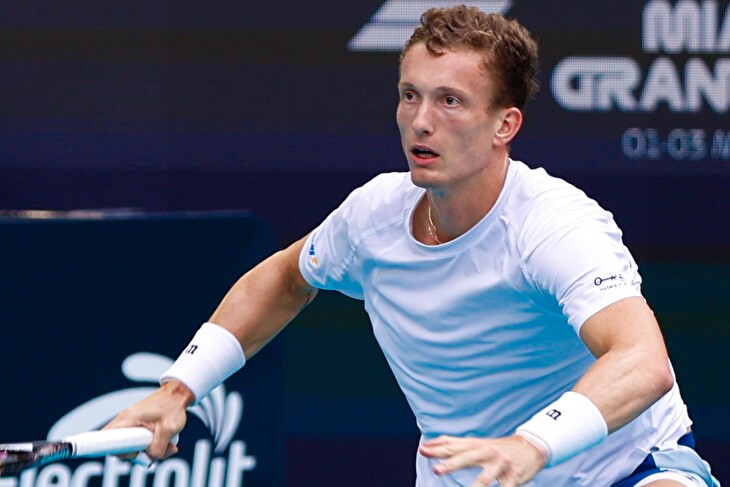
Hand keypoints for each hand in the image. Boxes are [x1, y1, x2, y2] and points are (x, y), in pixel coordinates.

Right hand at [104, 380, 193, 459]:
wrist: (179, 394)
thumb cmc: (173, 407)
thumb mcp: (168, 430)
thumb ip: (158, 448)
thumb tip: (149, 459)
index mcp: (127, 419)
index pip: (105, 439)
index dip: (117, 451)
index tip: (134, 452)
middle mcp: (125, 420)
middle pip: (118, 446)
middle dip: (135, 454)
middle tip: (151, 451)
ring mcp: (130, 422)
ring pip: (129, 444)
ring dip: (145, 449)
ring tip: (164, 444)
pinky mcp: (137, 424)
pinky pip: (136, 440)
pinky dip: (148, 444)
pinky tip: (162, 442)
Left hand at [419, 434, 546, 486]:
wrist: (531, 446)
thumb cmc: (498, 447)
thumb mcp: (477, 443)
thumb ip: (455, 444)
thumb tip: (430, 444)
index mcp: (476, 445)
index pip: (454, 445)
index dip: (438, 448)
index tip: (423, 450)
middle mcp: (487, 452)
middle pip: (467, 458)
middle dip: (451, 464)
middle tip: (436, 470)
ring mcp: (500, 464)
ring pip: (486, 476)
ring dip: (476, 486)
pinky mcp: (513, 476)